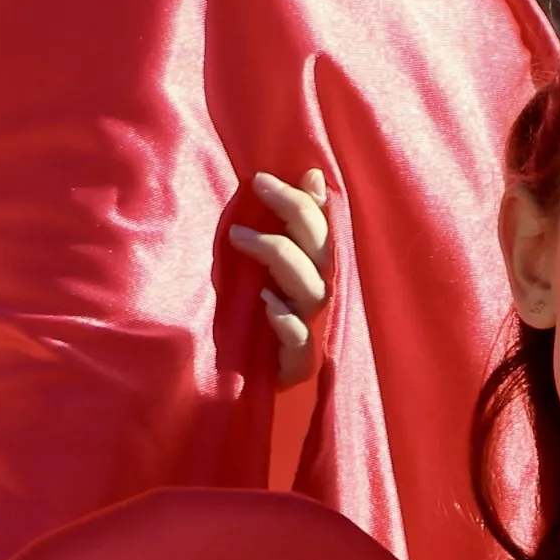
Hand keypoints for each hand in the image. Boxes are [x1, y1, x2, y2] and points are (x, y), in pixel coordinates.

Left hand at [227, 170, 331, 388]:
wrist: (235, 385)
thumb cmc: (250, 319)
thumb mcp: (261, 268)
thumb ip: (287, 228)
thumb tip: (311, 174)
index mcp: (315, 274)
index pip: (324, 231)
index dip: (307, 202)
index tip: (274, 177)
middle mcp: (318, 299)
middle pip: (322, 252)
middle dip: (295, 212)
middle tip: (258, 185)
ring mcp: (311, 334)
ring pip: (312, 291)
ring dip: (280, 257)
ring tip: (240, 237)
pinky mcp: (295, 368)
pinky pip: (300, 346)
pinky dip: (287, 323)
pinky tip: (267, 305)